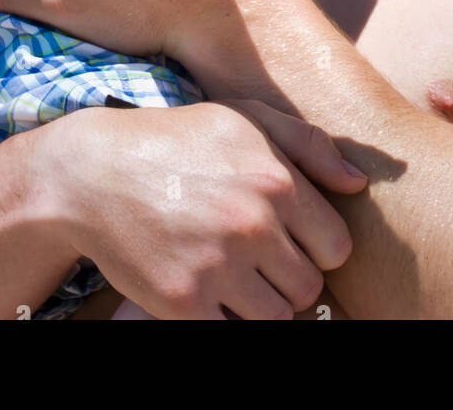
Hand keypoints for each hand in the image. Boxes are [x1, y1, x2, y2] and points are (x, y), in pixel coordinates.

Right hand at [38, 98, 366, 319]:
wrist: (94, 172)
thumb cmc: (177, 141)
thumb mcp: (243, 119)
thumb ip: (308, 144)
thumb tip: (358, 184)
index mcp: (276, 181)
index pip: (336, 247)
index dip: (313, 246)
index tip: (285, 236)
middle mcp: (252, 223)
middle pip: (308, 288)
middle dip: (286, 278)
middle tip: (253, 257)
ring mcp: (217, 266)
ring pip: (276, 317)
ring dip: (258, 303)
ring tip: (229, 273)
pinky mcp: (184, 302)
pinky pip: (233, 333)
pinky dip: (224, 318)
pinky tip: (205, 289)